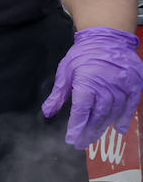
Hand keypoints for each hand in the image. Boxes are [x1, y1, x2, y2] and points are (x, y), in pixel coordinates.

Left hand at [42, 26, 142, 148]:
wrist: (108, 37)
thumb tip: (48, 113)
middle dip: (89, 131)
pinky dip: (125, 117)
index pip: (81, 110)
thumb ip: (58, 94)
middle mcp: (107, 85)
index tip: (71, 139)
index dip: (76, 126)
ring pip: (113, 112)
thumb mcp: (65, 71)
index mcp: (87, 82)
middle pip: (98, 114)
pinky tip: (118, 129)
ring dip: (103, 126)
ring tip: (94, 137)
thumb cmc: (83, 54)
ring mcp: (123, 84)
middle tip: (81, 144)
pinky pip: (131, 104)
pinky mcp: (135, 83)